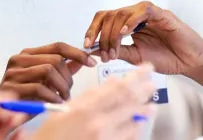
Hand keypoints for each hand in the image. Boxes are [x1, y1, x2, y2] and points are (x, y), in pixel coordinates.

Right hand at [0, 42, 96, 102]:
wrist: (3, 115)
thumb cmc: (26, 97)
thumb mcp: (47, 82)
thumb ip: (62, 70)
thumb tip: (82, 60)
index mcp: (28, 54)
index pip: (58, 46)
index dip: (77, 53)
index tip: (92, 62)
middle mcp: (19, 59)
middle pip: (55, 59)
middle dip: (68, 77)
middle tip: (69, 92)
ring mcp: (13, 72)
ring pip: (48, 71)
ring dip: (61, 87)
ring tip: (63, 98)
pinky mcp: (10, 87)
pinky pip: (39, 88)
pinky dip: (52, 97)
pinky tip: (54, 103)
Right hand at [27, 64, 156, 139]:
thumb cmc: (49, 136)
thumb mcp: (61, 112)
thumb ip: (85, 98)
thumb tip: (108, 85)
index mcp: (84, 107)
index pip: (116, 86)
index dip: (134, 77)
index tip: (144, 69)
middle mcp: (97, 121)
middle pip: (128, 99)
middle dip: (143, 88)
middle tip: (153, 81)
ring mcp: (104, 136)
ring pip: (132, 119)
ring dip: (143, 109)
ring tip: (152, 103)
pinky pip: (128, 137)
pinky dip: (136, 128)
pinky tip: (140, 123)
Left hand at [83, 1, 202, 74]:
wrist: (190, 61)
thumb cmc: (166, 57)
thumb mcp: (135, 57)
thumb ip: (117, 51)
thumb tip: (94, 50)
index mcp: (128, 24)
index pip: (104, 19)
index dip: (92, 30)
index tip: (85, 45)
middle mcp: (136, 15)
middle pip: (109, 15)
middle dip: (101, 35)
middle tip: (104, 54)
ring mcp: (148, 13)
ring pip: (122, 13)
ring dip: (113, 33)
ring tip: (113, 51)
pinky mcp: (161, 14)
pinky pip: (142, 11)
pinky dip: (130, 21)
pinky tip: (124, 34)